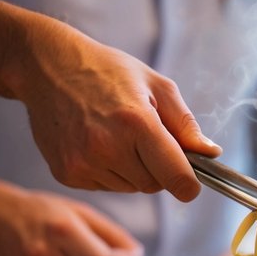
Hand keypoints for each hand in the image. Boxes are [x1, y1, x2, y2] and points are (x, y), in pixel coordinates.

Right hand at [0, 0, 219, 199]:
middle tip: (142, 139)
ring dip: (132, 170)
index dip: (189, 184)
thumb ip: (185, 124)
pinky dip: (107, 172)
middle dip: (157, 169)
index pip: (177, 178)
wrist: (46, 67)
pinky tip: (95, 143)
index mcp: (137, 122)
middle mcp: (108, 146)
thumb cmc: (106, 71)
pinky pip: (105, 187)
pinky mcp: (67, 174)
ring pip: (130, 189)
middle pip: (154, 186)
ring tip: (115, 136)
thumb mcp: (155, 85)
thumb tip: (211, 154)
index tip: (190, 182)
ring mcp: (84, 163)